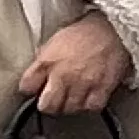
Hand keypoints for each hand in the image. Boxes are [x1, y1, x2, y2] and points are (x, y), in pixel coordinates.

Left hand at [19, 13, 133, 115]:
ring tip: (73, 97)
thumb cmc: (84, 33)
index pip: (26, 88)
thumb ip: (43, 61)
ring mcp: (82, 84)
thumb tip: (36, 76)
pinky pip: (90, 108)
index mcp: (46, 62)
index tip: (35, 91)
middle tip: (54, 99)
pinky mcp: (102, 89)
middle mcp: (62, 76)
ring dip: (70, 105)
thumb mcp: (54, 42)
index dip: (29, 91)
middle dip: (49, 105)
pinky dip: (89, 105)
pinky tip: (89, 97)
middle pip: (47, 106)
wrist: (113, 28)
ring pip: (69, 109)